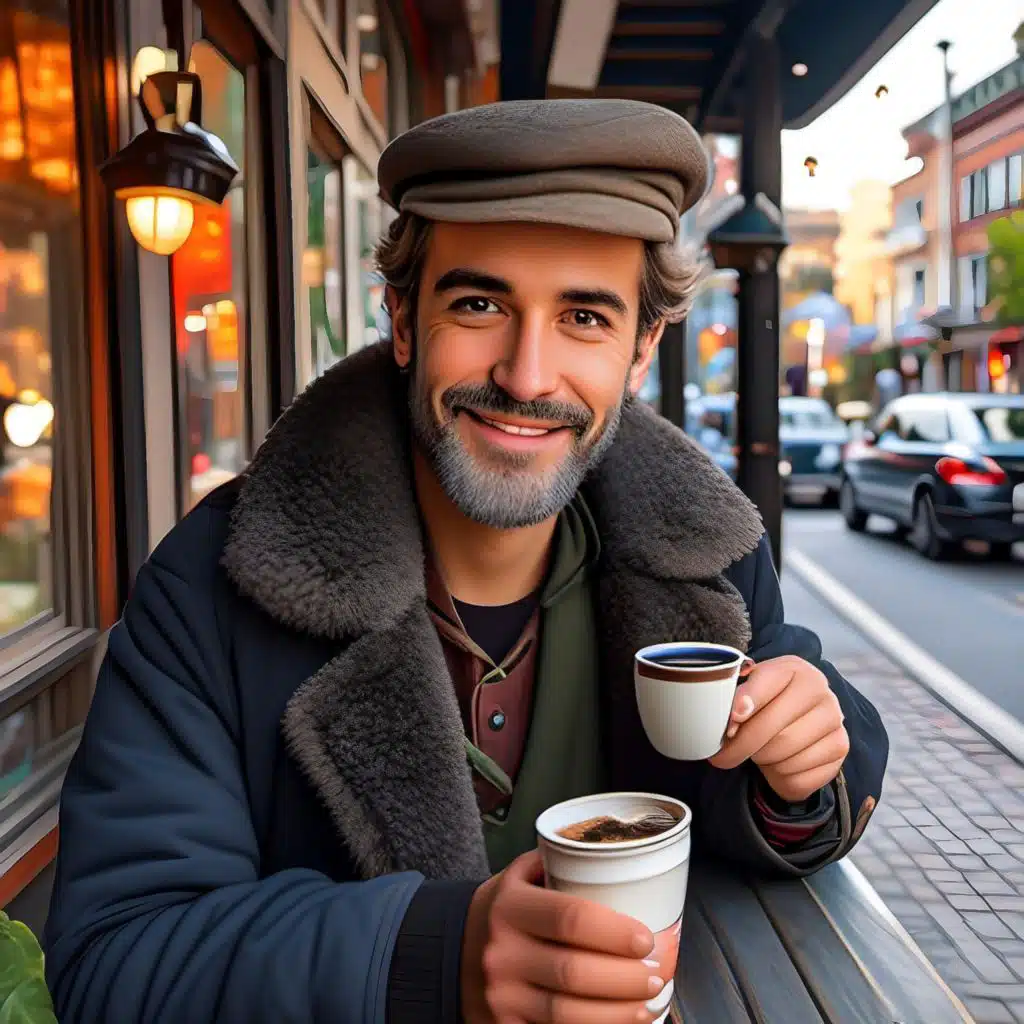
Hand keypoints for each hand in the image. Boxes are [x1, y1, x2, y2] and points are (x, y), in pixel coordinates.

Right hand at [461, 850, 663, 1023]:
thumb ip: (559, 864)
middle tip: (658, 972)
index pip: (570, 918)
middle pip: (575, 972)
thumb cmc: (501, 911)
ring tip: (648, 1002)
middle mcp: (502, 952)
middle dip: (626, 977)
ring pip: (569, 1015)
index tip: (646, 937)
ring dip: (619, 1012)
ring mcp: (501, 996)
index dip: (615, 931)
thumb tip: (618, 857)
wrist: (448, 951)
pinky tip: (620, 1021)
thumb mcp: (518, 876)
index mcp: (510, 906)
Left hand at [708, 655, 848, 802]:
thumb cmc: (767, 700)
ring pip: (784, 757)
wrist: (799, 715)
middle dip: (742, 747)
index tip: (730, 723)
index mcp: (796, 670)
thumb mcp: (750, 688)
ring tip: (760, 751)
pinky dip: (780, 778)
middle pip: (773, 730)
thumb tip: (735, 717)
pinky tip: (779, 763)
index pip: (767, 685)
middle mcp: (822, 693)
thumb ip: (738, 697)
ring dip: (762, 761)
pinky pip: (799, 778)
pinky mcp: (840, 751)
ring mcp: (835, 723)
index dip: (744, 704)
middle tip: (724, 755)